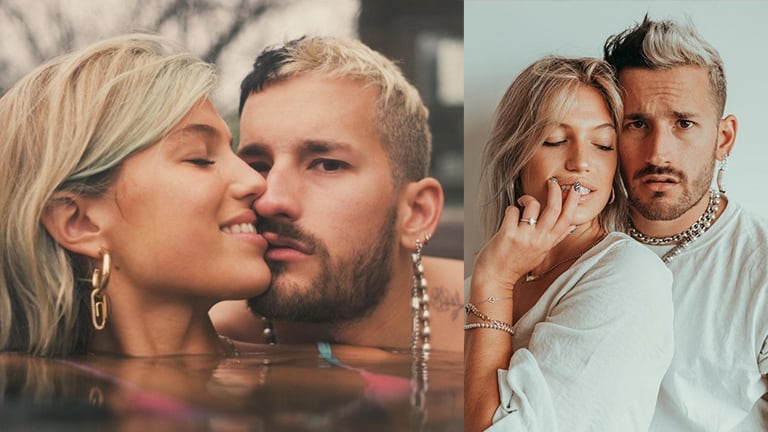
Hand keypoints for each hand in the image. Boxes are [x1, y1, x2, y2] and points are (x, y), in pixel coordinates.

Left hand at [470, 178, 579, 298]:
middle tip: (552, 182)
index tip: (576, 189)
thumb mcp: (541, 252)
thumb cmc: (516, 264)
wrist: (495, 277)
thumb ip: (555, 238)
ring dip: (527, 198)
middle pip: (554, 209)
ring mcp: (524, 237)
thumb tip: (571, 225)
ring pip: (533, 205)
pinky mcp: (508, 234)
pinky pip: (513, 210)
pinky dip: (511, 209)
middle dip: (555, 190)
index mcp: (548, 243)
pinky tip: (509, 217)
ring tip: (521, 203)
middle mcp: (539, 240)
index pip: (567, 219)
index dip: (573, 202)